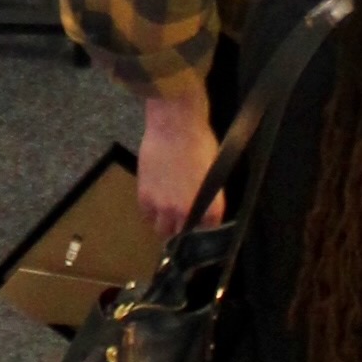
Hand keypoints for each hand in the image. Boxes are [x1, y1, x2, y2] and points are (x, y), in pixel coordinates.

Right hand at [134, 86, 219, 240]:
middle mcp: (188, 212)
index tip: (200, 229)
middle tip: (182, 223)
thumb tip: (205, 207)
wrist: (176, 124)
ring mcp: (164, 206)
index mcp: (211, 207)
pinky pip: (147, 216)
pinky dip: (151, 213)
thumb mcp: (215, 171)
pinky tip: (155, 202)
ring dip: (165, 225)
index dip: (203, 232)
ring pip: (162, 230)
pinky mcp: (145, 197)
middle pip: (183, 237)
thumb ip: (210, 195)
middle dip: (183, 231)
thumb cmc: (200, 141)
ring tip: (167, 214)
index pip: (208, 233)